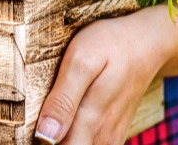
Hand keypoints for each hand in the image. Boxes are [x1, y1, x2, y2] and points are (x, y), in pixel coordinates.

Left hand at [35, 9, 172, 144]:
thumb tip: (45, 136)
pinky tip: (68, 117)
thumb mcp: (81, 61)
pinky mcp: (113, 133)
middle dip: (50, 138)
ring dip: (64, 136)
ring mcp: (111, 136)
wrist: (147, 43)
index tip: (31, 127)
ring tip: (55, 112)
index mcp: (91, 120)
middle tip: (43, 113)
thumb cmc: (110, 45)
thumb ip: (63, 100)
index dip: (41, 141)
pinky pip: (90, 143)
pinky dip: (76, 136)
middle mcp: (103, 135)